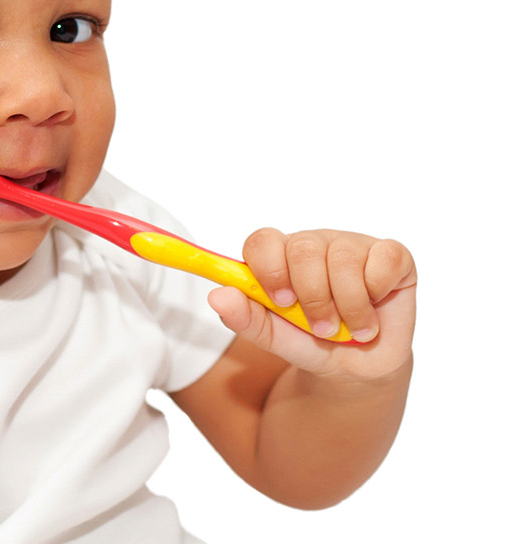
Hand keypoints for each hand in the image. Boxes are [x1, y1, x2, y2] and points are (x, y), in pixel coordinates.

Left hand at [208, 227, 415, 381]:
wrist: (358, 367)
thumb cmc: (312, 344)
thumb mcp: (275, 339)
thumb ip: (245, 318)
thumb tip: (217, 296)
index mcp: (280, 257)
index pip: (263, 241)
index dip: (270, 269)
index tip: (281, 302)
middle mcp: (314, 245)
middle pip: (303, 249)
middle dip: (313, 297)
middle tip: (320, 328)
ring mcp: (352, 246)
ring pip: (344, 257)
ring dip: (348, 305)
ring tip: (350, 330)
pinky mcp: (391, 256)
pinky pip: (384, 259)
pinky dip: (378, 292)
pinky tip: (375, 309)